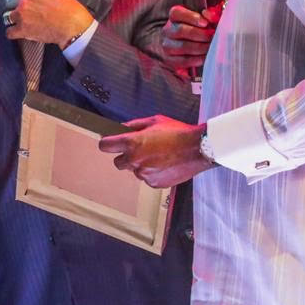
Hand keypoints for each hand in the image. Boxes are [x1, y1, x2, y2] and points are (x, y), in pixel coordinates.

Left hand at [3, 0, 93, 47]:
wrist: (73, 26)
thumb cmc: (69, 11)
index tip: (26, 4)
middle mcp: (24, 2)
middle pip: (10, 4)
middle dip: (16, 9)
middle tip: (23, 14)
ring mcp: (21, 16)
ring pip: (7, 17)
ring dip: (13, 20)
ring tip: (19, 23)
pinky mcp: (22, 30)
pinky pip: (9, 32)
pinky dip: (12, 33)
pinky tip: (17, 33)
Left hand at [97, 115, 213, 187]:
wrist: (199, 148)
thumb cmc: (178, 132)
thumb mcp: (154, 121)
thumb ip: (134, 125)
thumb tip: (121, 128)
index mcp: (132, 142)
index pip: (105, 146)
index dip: (107, 143)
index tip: (111, 143)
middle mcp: (135, 159)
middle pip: (118, 162)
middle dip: (125, 156)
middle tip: (139, 150)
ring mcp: (144, 173)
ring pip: (134, 170)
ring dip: (141, 165)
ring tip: (158, 156)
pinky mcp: (154, 183)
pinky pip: (147, 178)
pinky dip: (152, 173)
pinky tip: (164, 164)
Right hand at [159, 4, 220, 68]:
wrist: (194, 46)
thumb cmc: (203, 30)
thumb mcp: (207, 20)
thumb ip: (211, 16)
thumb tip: (210, 16)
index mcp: (174, 17)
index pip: (176, 13)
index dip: (191, 17)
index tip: (205, 23)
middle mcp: (167, 30)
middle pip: (180, 30)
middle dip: (201, 35)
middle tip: (214, 37)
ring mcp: (167, 46)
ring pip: (183, 46)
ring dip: (201, 47)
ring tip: (213, 47)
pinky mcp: (170, 60)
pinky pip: (183, 61)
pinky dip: (197, 59)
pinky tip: (207, 57)